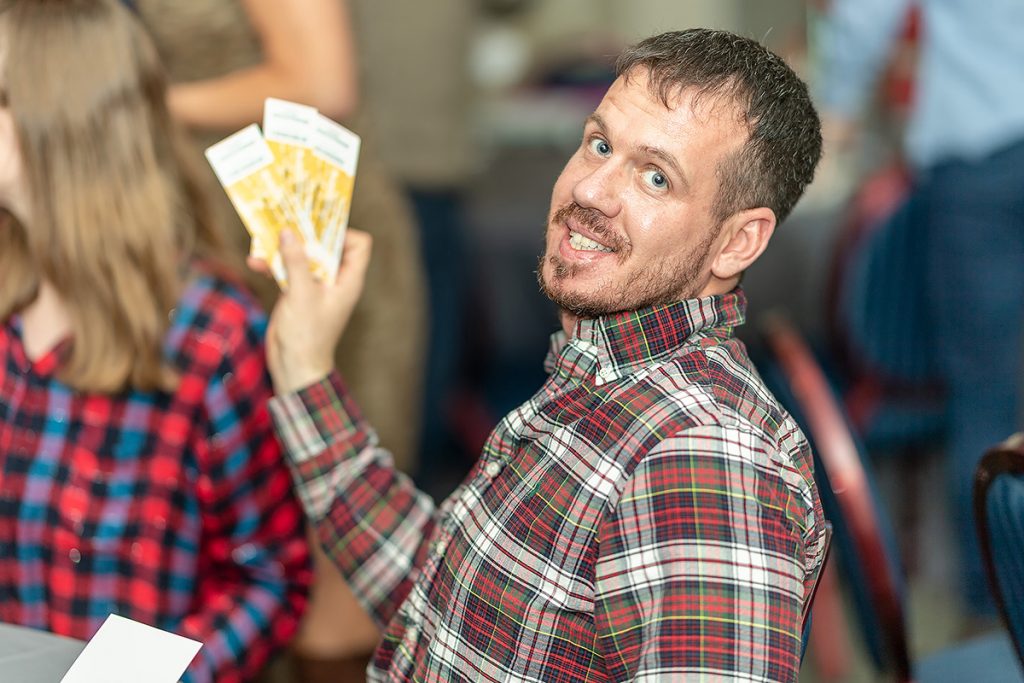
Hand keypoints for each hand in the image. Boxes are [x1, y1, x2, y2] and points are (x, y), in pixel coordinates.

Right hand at [249, 229, 372, 394]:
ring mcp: (315, 286)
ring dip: (284, 249)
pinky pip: (287, 271)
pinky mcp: (297, 294)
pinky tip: (254, 263)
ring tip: (264, 240)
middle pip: (326, 246)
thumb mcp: (301, 294)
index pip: (359, 245)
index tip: (317, 228)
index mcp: (347, 280)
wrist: (294, 367)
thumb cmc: (307, 335)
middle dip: (306, 234)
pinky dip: (273, 266)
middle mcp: (334, 280)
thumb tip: (289, 232)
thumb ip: (297, 262)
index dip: (342, 232)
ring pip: (303, 257)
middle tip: (286, 221)